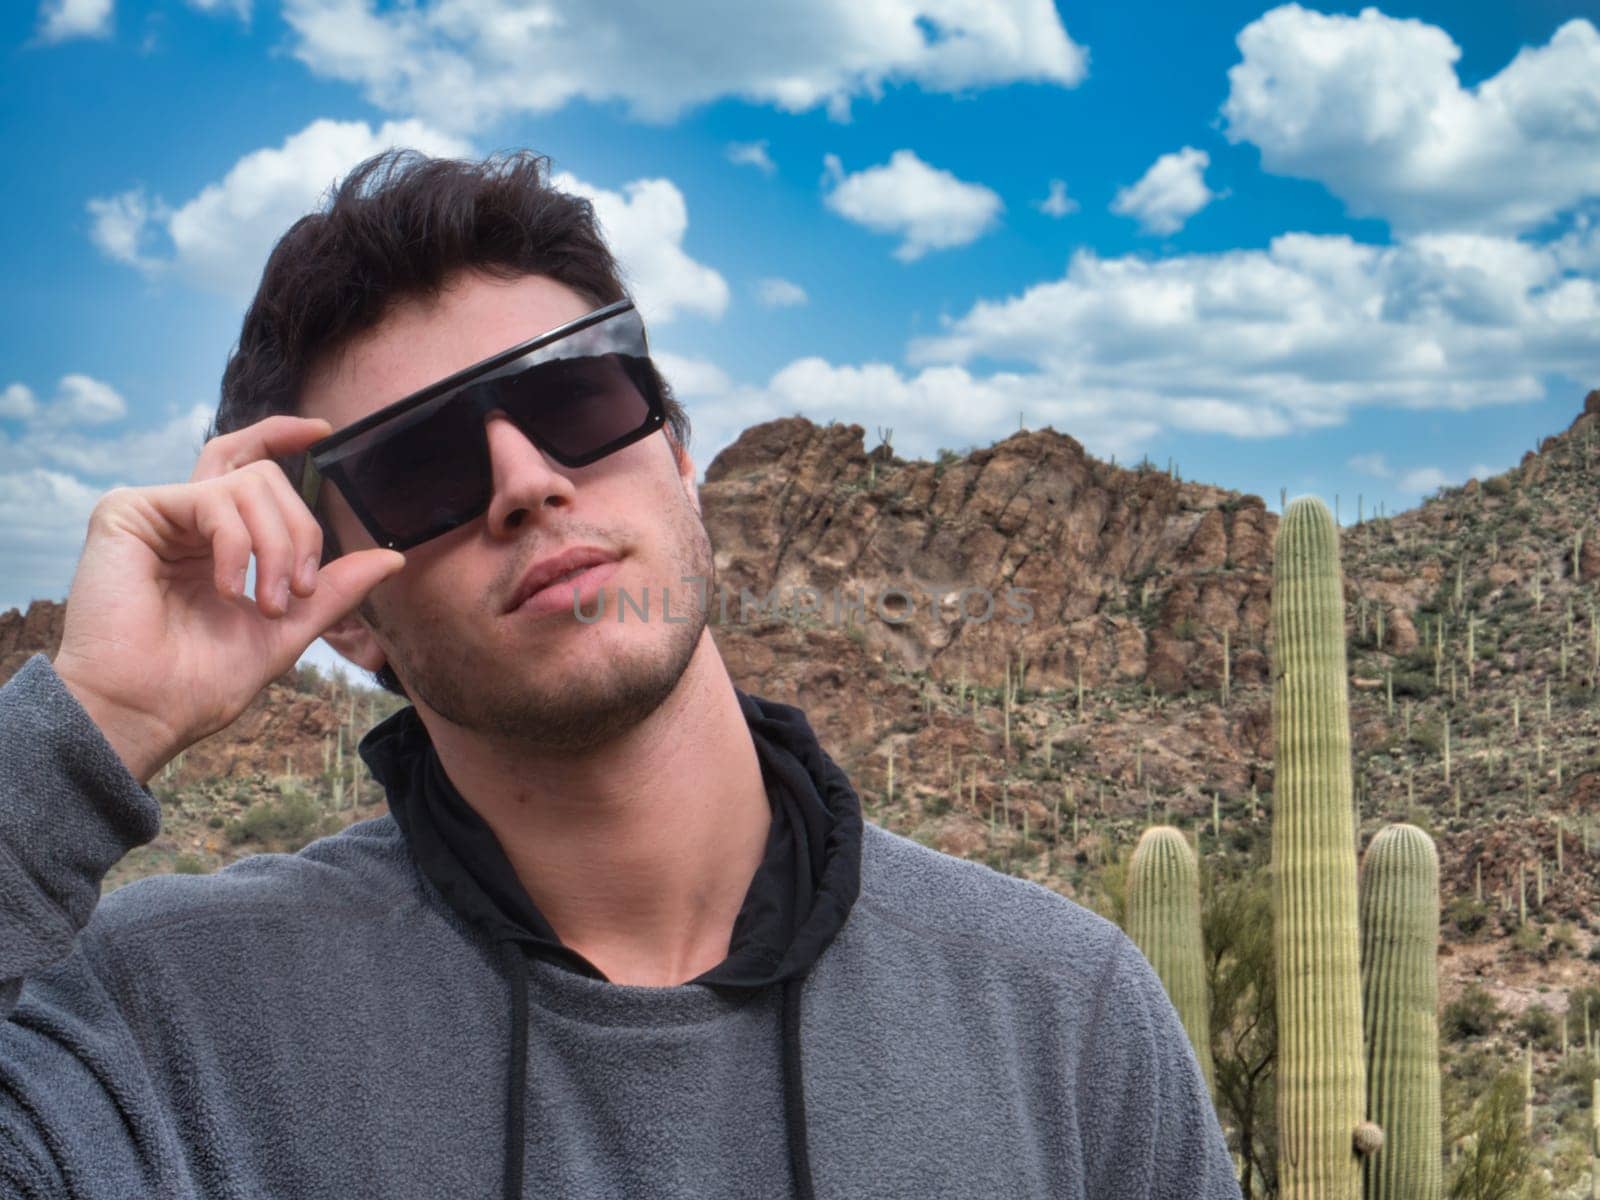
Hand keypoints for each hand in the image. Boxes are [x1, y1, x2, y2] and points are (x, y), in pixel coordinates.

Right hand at [51, 415, 405, 783]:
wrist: (148, 710)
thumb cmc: (203, 680)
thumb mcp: (287, 626)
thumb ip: (334, 589)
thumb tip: (392, 558)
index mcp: (214, 540)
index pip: (247, 466)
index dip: (280, 436)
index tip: (323, 432)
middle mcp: (183, 519)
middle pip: (265, 478)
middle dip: (302, 533)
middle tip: (300, 591)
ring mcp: (155, 512)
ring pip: (250, 483)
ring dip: (278, 546)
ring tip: (267, 602)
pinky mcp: (128, 511)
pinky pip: (215, 499)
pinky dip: (239, 546)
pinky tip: (228, 589)